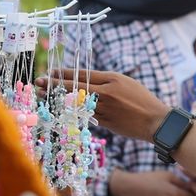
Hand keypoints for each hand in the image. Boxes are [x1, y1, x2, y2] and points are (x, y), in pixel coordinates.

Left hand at [39, 69, 169, 142]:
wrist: (156, 121)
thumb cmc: (142, 100)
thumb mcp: (125, 83)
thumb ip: (105, 82)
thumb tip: (85, 84)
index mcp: (112, 79)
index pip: (83, 74)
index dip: (65, 73)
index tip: (51, 72)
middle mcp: (107, 93)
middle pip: (75, 87)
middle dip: (55, 84)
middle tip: (39, 82)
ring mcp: (105, 109)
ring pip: (77, 103)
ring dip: (59, 99)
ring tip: (44, 96)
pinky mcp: (105, 122)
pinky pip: (85, 116)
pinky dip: (72, 112)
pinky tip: (61, 110)